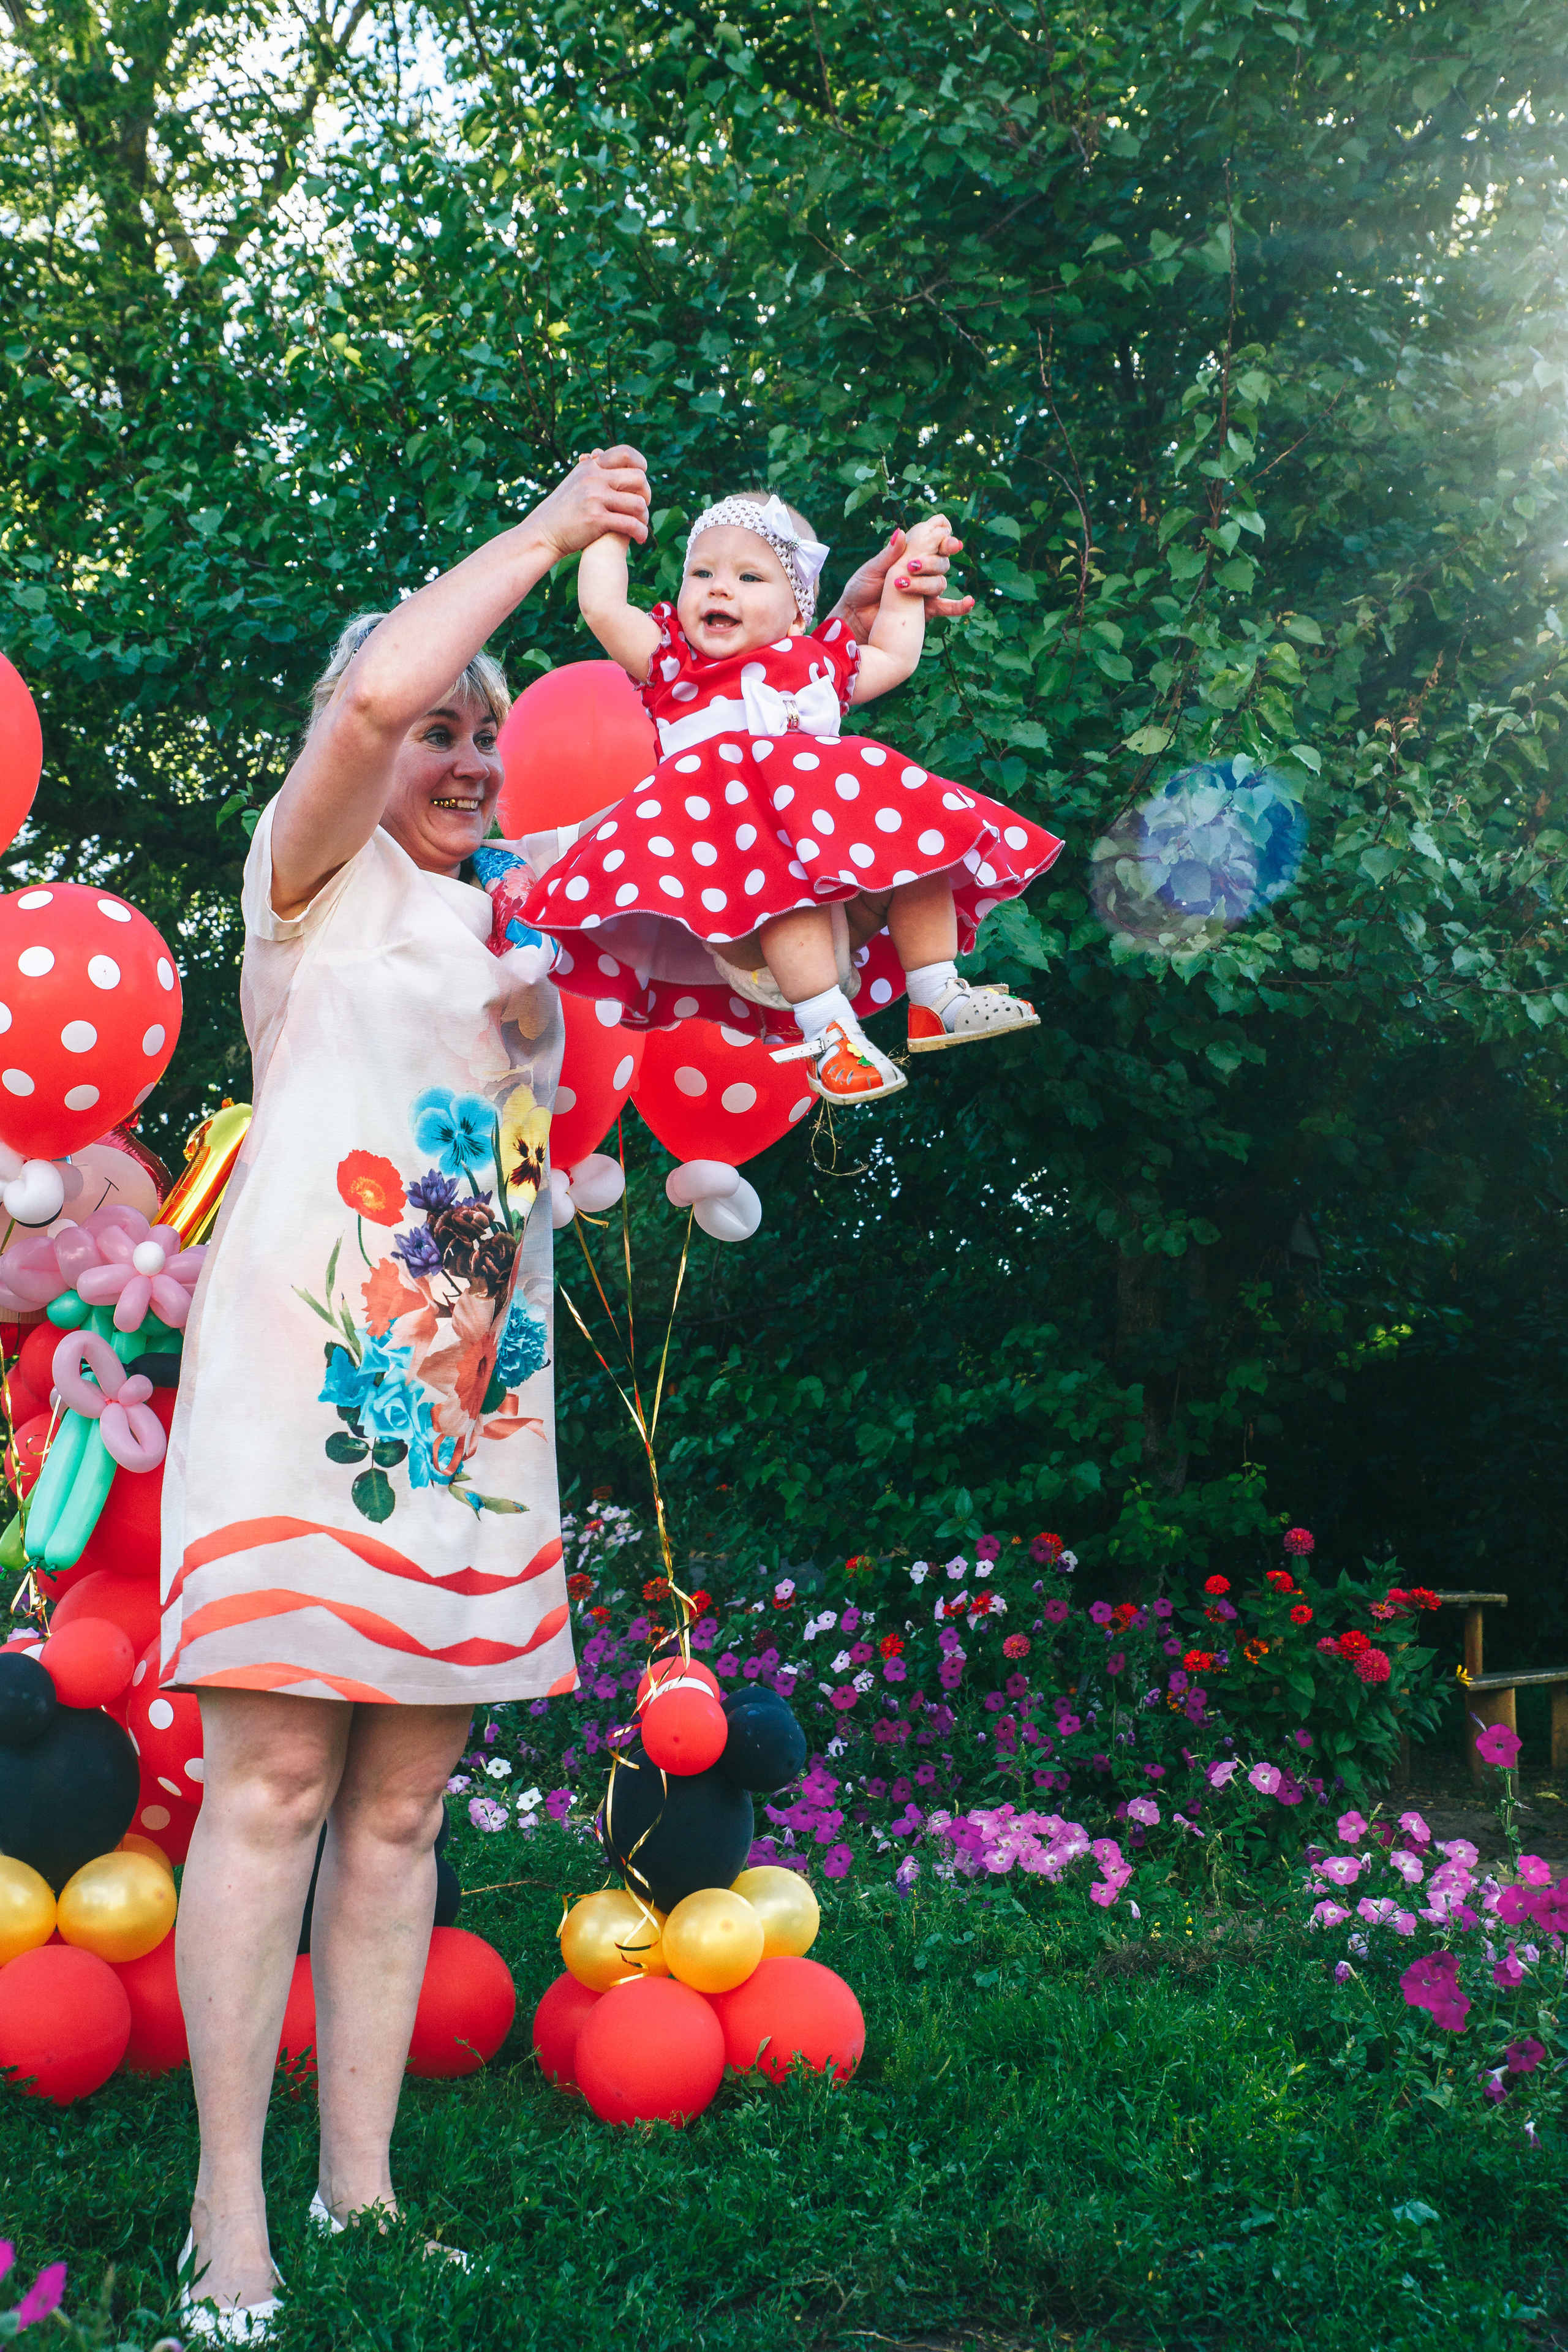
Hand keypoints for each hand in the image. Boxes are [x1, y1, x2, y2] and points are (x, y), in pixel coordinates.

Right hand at [524, 444, 650, 560]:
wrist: (544, 533)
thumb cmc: (562, 511)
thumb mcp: (574, 482)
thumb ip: (590, 470)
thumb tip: (598, 454)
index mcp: (591, 467)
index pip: (625, 453)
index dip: (640, 464)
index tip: (642, 479)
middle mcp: (594, 478)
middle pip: (638, 478)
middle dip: (646, 494)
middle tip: (643, 508)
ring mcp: (595, 498)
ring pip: (638, 503)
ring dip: (645, 517)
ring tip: (642, 525)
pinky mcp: (596, 519)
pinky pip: (630, 524)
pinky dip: (640, 533)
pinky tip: (640, 539)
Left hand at [828, 523, 973, 643]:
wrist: (854, 617)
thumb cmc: (860, 589)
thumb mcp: (872, 569)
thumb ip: (889, 554)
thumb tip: (900, 532)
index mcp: (909, 554)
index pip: (933, 538)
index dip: (941, 533)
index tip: (942, 531)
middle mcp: (921, 570)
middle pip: (940, 560)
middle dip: (932, 559)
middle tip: (915, 564)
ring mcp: (924, 589)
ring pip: (940, 580)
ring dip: (926, 581)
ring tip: (901, 584)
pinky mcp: (926, 610)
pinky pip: (947, 608)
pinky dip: (960, 606)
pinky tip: (969, 602)